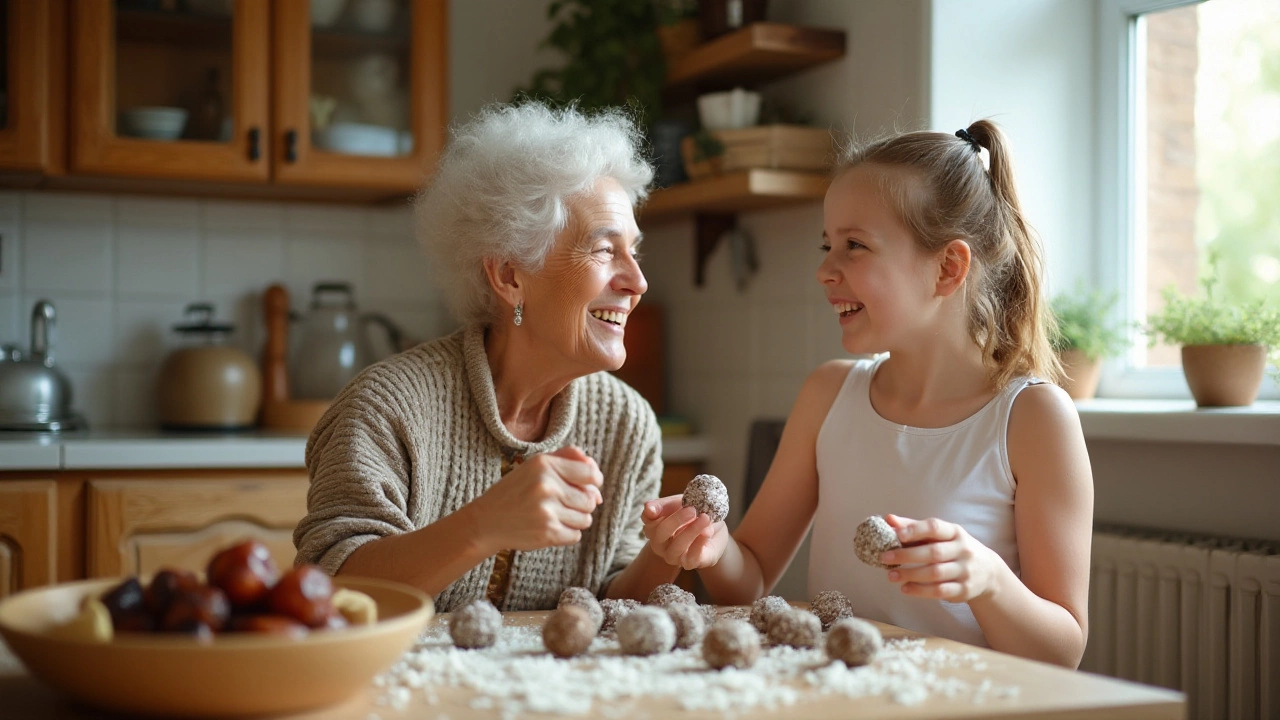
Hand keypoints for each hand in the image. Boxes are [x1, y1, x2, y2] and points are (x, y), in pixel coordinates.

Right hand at [468, 446, 603, 551]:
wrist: (487, 521)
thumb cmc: (515, 491)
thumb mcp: (536, 466)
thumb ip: (567, 459)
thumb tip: (596, 474)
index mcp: (545, 464)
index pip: (591, 474)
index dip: (594, 482)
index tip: (588, 486)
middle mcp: (547, 486)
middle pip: (590, 500)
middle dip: (582, 503)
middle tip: (563, 503)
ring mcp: (547, 511)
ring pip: (586, 519)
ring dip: (575, 520)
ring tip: (555, 515)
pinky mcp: (547, 533)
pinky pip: (575, 535)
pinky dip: (567, 533)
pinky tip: (550, 527)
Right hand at [641, 496, 729, 570]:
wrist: (716, 525)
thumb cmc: (693, 513)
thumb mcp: (679, 503)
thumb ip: (663, 505)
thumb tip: (647, 508)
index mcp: (654, 525)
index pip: (647, 519)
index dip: (652, 512)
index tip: (654, 509)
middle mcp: (660, 543)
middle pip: (659, 534)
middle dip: (676, 520)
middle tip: (692, 509)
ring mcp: (673, 555)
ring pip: (676, 548)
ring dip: (691, 531)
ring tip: (705, 518)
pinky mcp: (690, 562)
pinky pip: (691, 558)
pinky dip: (699, 543)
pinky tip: (708, 532)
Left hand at [880, 514, 1003, 602]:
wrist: (989, 572)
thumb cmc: (954, 549)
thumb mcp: (940, 535)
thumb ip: (914, 527)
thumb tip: (888, 519)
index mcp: (955, 532)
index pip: (935, 527)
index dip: (915, 530)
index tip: (897, 534)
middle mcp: (963, 550)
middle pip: (933, 552)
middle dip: (907, 555)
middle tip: (885, 558)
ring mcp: (965, 571)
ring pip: (935, 573)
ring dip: (911, 575)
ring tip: (891, 576)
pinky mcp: (964, 589)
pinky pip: (940, 591)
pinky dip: (921, 591)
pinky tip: (905, 589)